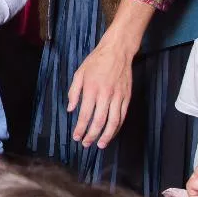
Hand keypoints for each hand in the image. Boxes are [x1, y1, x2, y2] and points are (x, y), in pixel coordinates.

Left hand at [67, 30, 133, 147]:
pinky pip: (122, 116)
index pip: (85, 114)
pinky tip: (112, 133)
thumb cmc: (96, 61)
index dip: (80, 128)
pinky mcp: (127, 97)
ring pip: (113, 122)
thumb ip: (74, 92)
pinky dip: (117, 127)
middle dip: (92, 135)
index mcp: (91, 89)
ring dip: (106, 136)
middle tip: (86, 144)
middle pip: (99, 121)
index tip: (76, 137)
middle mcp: (105, 94)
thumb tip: (70, 109)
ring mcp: (118, 97)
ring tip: (100, 144)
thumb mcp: (79, 73)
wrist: (117, 51)